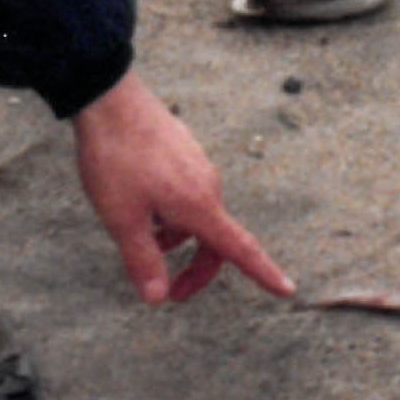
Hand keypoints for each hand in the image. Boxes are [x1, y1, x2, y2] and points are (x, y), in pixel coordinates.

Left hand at [69, 70, 294, 304]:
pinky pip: (188, 194)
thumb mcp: (122, 219)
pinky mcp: (185, 154)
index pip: (240, 248)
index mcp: (198, 205)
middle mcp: (207, 186)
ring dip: (177, 240)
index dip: (264, 272)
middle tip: (168, 292)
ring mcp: (198, 167)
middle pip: (215, 240)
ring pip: (197, 216)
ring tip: (139, 240)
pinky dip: (171, 215)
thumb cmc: (116, 160)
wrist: (111, 102)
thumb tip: (157, 297)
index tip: (288, 289)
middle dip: (196, 270)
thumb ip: (142, 260)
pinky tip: (140, 208)